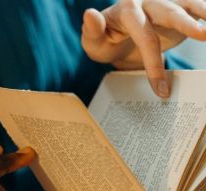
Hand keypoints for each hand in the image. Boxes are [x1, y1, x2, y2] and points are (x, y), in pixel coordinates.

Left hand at [81, 0, 205, 97]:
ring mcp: (167, 3)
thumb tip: (89, 13)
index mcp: (127, 10)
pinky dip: (205, 14)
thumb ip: (91, 30)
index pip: (144, 37)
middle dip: (187, 24)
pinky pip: (196, 8)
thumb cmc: (105, 41)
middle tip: (203, 34)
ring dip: (204, 13)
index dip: (153, 64)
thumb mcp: (93, 41)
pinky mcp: (181, 9)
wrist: (118, 38)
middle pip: (170, 13)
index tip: (161, 89)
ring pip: (188, 4)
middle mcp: (149, 2)